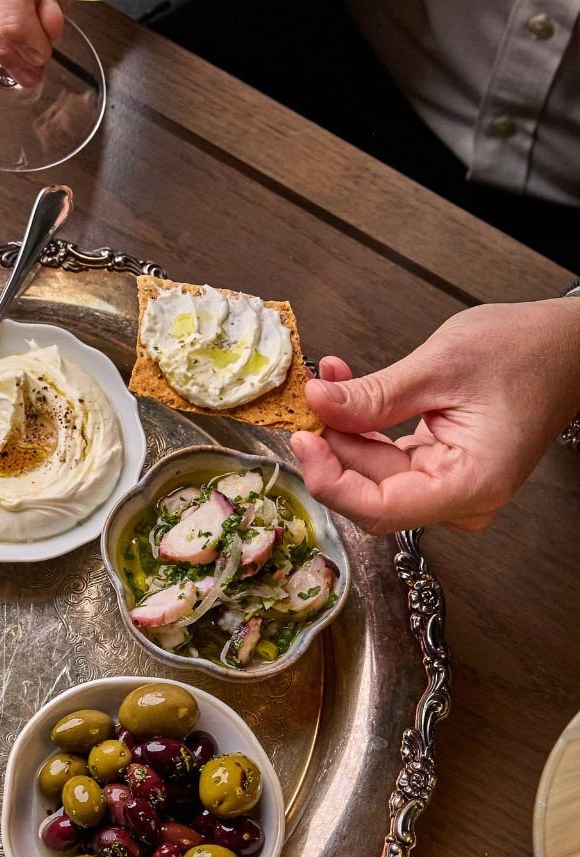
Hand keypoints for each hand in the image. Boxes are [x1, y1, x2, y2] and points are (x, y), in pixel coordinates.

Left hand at [290, 298, 579, 534]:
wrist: (565, 347)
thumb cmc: (524, 351)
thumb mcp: (440, 366)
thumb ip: (374, 395)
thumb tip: (317, 402)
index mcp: (471, 484)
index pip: (381, 510)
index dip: (332, 481)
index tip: (304, 441)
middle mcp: (462, 499)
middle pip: (372, 494)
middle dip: (335, 448)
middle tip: (312, 400)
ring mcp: (451, 488)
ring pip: (376, 477)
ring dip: (345, 432)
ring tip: (330, 383)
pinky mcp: (442, 471)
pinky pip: (390, 461)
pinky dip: (364, 428)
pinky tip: (347, 392)